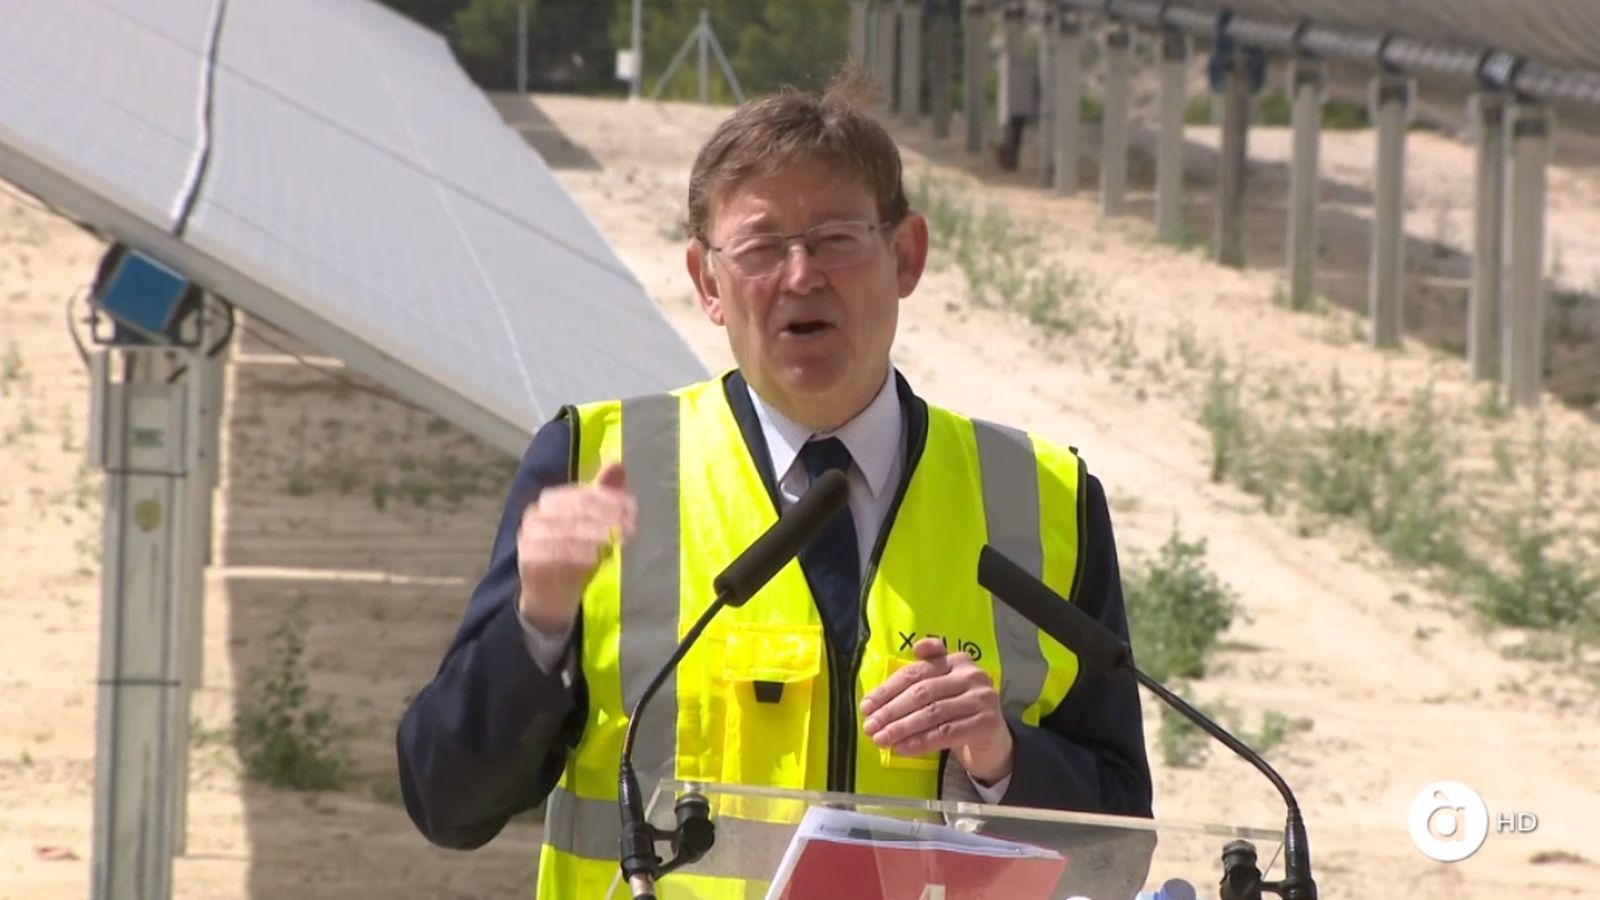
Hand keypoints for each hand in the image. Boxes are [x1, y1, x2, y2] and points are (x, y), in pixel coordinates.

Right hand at [515, 461, 635, 634]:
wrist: (549, 597)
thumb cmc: (575, 555)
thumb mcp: (593, 524)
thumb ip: (603, 495)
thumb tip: (617, 463)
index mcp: (552, 499)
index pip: (584, 493)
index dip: (611, 500)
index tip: (634, 510)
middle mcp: (536, 513)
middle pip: (578, 510)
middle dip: (609, 518)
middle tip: (632, 529)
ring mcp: (529, 536)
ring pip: (569, 531)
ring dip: (599, 536)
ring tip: (621, 543)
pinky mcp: (528, 559)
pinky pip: (557, 553)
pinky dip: (580, 554)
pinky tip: (598, 558)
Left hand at [859, 638, 1014, 784]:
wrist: (993, 739)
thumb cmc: (958, 712)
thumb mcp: (940, 691)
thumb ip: (915, 682)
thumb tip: (873, 697)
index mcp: (956, 660)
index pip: (915, 672)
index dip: (887, 689)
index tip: (866, 705)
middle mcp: (971, 675)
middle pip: (922, 692)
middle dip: (891, 710)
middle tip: (870, 726)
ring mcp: (981, 699)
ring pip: (932, 713)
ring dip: (902, 728)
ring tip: (881, 739)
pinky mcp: (986, 723)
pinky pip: (945, 733)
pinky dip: (920, 742)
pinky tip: (902, 749)